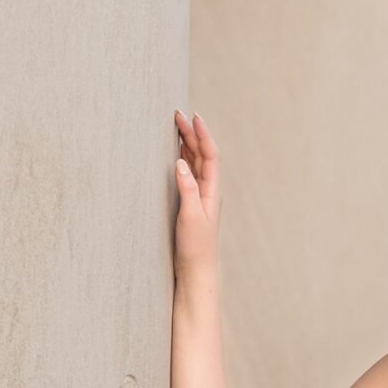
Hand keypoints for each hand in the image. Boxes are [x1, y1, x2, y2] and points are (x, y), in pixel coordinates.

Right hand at [173, 108, 220, 280]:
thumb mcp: (191, 217)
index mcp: (212, 191)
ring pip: (195, 163)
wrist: (196, 271)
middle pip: (202, 154)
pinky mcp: (191, 204)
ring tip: (176, 127)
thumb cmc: (196, 247)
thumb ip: (187, 189)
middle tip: (177, 115)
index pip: (210, 155)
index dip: (202, 134)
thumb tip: (180, 163)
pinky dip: (182, 159)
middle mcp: (208, 191)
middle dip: (192, 133)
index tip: (192, 116)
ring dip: (187, 144)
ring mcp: (200, 197)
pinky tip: (175, 154)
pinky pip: (188, 174)